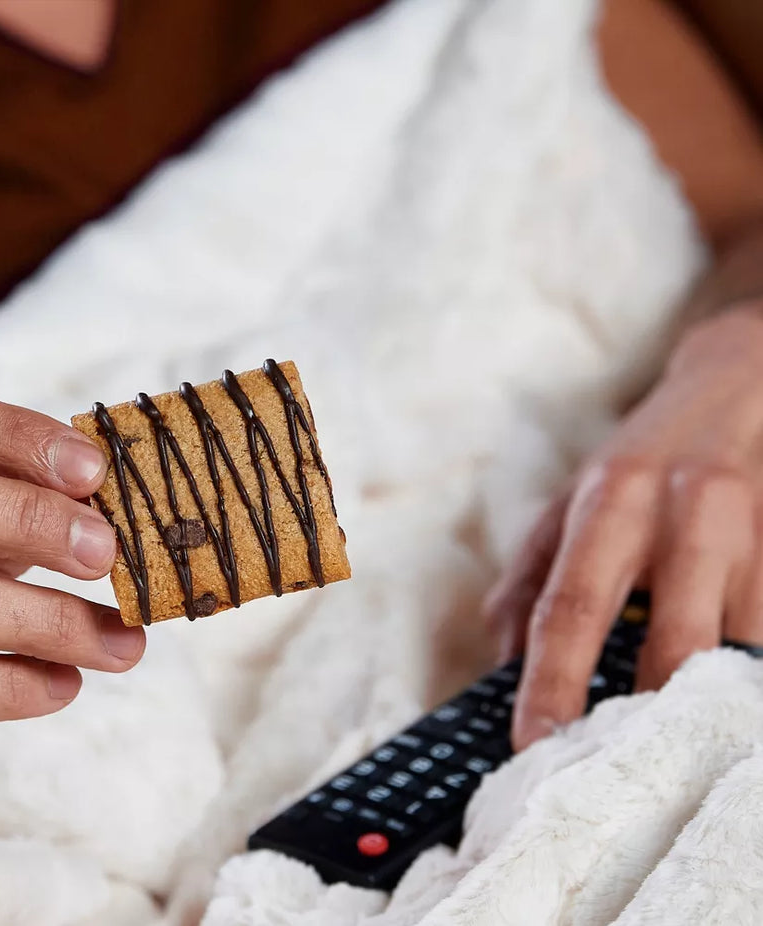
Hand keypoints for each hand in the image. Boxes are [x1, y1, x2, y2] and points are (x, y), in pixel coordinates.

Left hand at [483, 305, 762, 750]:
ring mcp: (750, 536)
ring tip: (669, 748)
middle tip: (612, 769)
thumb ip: (529, 579)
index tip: (532, 744)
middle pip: (671, 643)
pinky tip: (714, 704)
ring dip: (699, 706)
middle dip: (644, 716)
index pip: (571, 607)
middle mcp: (684, 515)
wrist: (732, 392)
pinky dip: (738, 678)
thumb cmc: (637, 464)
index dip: (550, 683)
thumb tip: (500, 661)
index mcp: (610, 502)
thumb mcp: (568, 505)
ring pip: (733, 650)